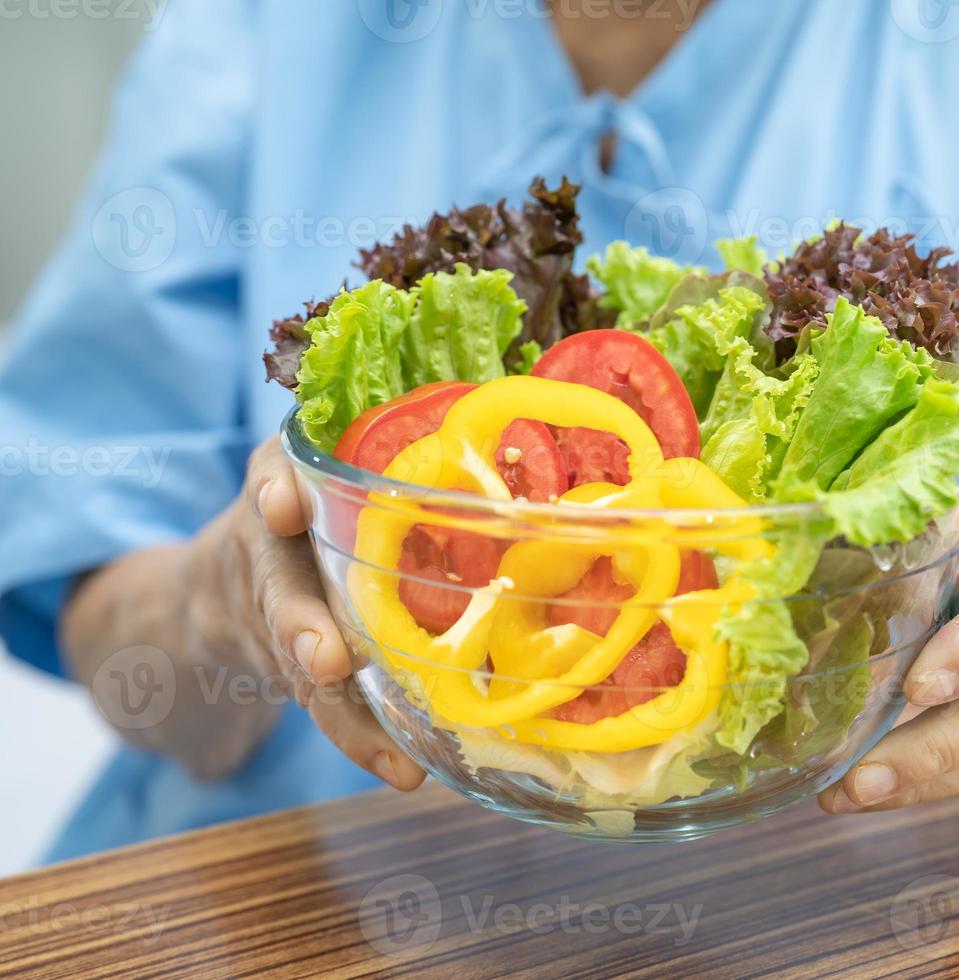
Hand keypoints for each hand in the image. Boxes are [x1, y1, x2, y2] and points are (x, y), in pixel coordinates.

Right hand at [64, 436, 425, 789]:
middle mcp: (268, 562)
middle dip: (301, 630)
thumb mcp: (320, 457)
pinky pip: (331, 714)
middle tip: (327, 660)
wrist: (217, 585)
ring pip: (306, 676)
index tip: (279, 504)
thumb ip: (382, 438)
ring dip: (345, 715)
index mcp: (281, 492)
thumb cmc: (309, 503)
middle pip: (280, 598)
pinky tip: (405, 774)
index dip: (273, 494)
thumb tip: (511, 408)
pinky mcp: (298, 676)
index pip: (269, 484)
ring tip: (389, 754)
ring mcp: (278, 627)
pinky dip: (366, 745)